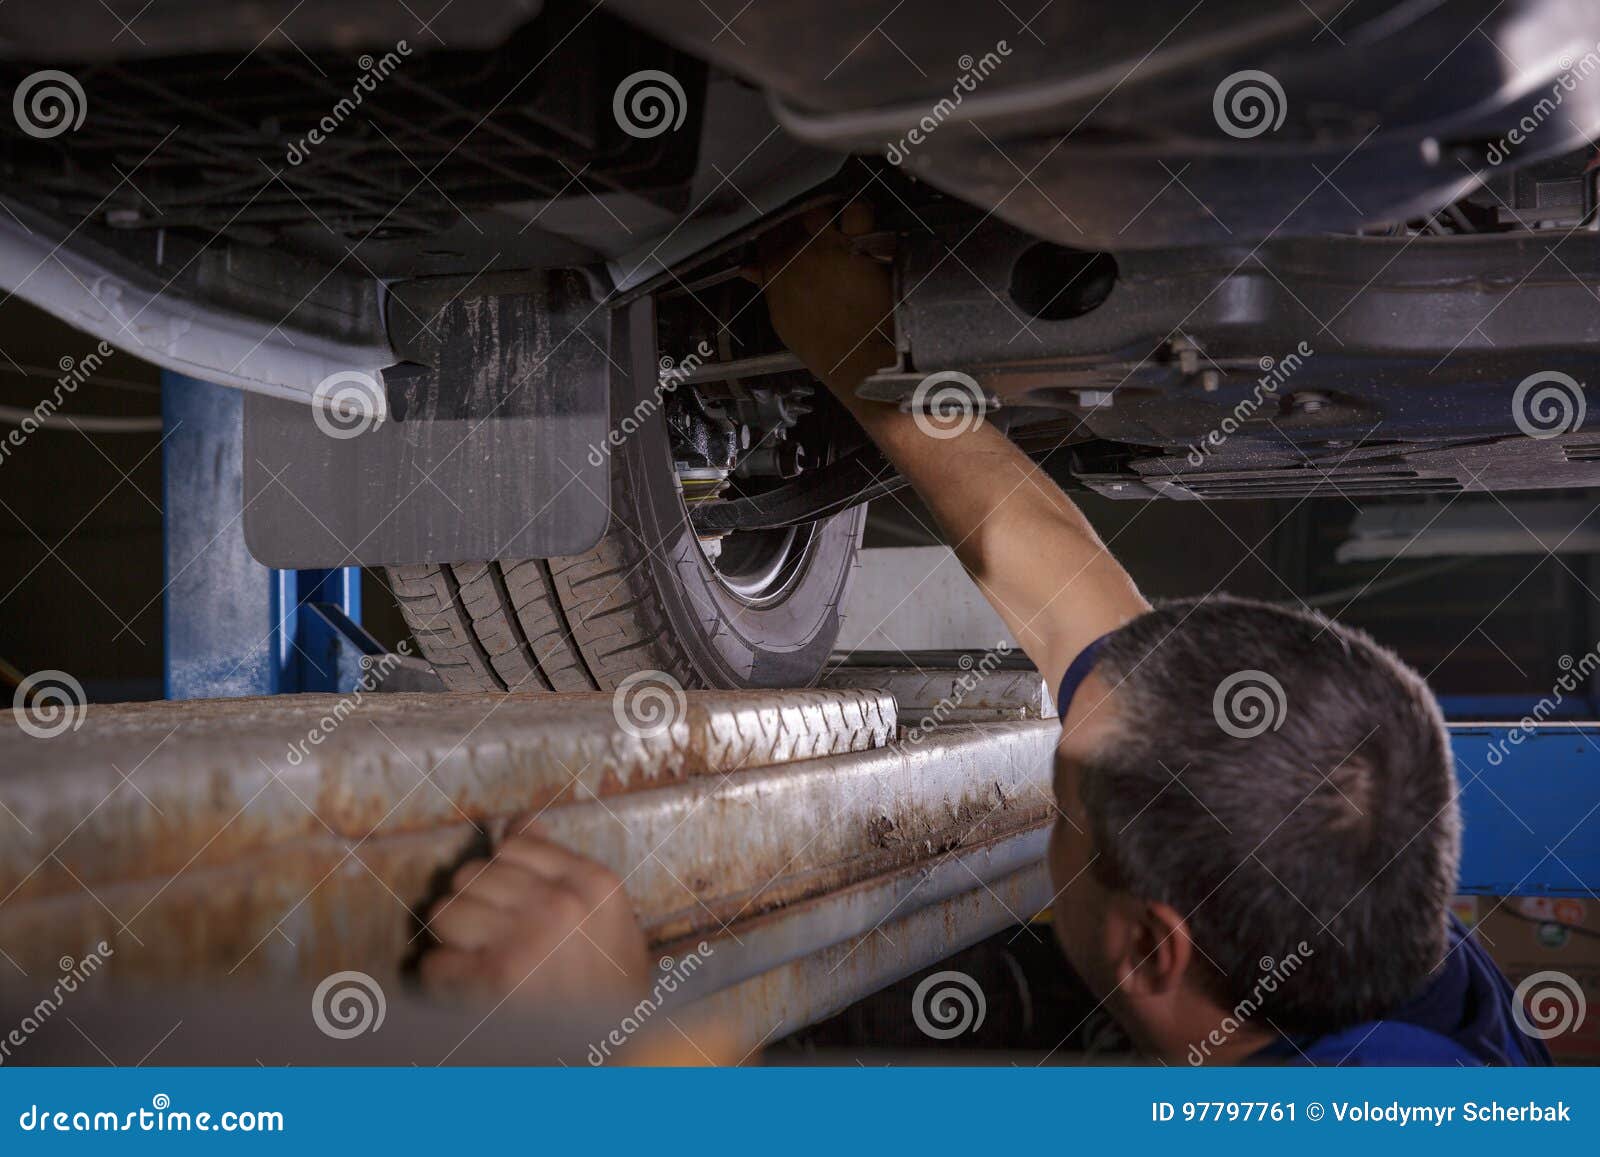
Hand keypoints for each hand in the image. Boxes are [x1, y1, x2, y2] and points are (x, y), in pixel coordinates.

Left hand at [420, 822, 650, 1009]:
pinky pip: (435, 964)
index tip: (506, 899)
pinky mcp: (494, 979)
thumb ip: (564, 868)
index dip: (500, 873)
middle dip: (471, 904)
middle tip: (484, 934)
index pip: (515, 844)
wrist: (618, 1058)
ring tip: (473, 959)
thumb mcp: (607, 917)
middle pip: (472, 875)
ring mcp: (526, 938)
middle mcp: (559, 902)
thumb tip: (518, 821)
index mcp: (592, 882)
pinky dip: (441, 982)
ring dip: (451, 939)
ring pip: (445, 911)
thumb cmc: (612, 986)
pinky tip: (464, 990)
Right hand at [749, 202, 895, 390]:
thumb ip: (766, 285)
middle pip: (791, 219)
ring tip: (834, 221)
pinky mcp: (857, 247)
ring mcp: (826, 247)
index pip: (767, 235)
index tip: (786, 231)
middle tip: (811, 226)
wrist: (854, 358)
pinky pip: (856, 212)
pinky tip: (857, 217)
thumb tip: (748, 269)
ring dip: (824, 211)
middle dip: (799, 218)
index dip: (777, 229)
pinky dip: (858, 209)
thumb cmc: (819, 344)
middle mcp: (795, 253)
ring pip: (817, 210)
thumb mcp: (782, 317)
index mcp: (773, 270)